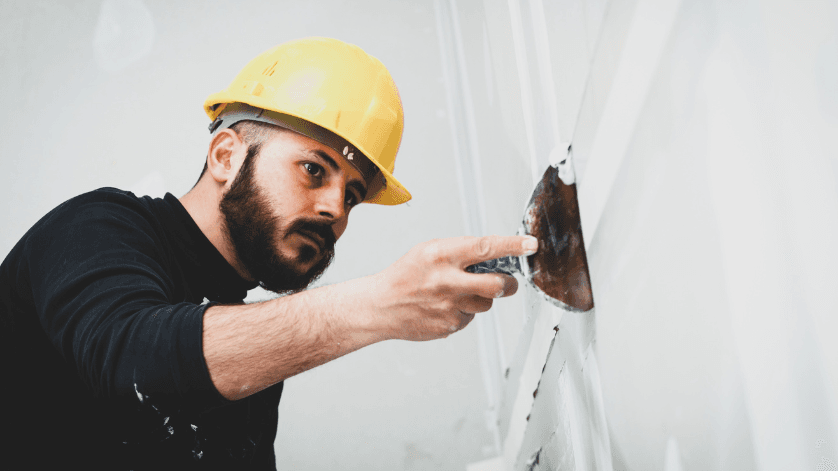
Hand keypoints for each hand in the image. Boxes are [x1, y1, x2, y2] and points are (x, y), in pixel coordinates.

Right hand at [371, 235, 537, 340]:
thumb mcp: (429, 250)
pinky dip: (464, 311)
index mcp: (441, 255)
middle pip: (496, 284)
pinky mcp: (449, 326)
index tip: (530, 245)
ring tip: (459, 293)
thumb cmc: (406, 275)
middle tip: (509, 282)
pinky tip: (445, 307)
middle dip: (509, 283)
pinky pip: (470, 317)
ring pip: (486, 303)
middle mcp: (447, 281)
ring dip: (482, 297)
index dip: (512, 246)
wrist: (380, 306)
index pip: (485, 247)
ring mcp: (449, 306)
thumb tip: (494, 253)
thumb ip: (460, 250)